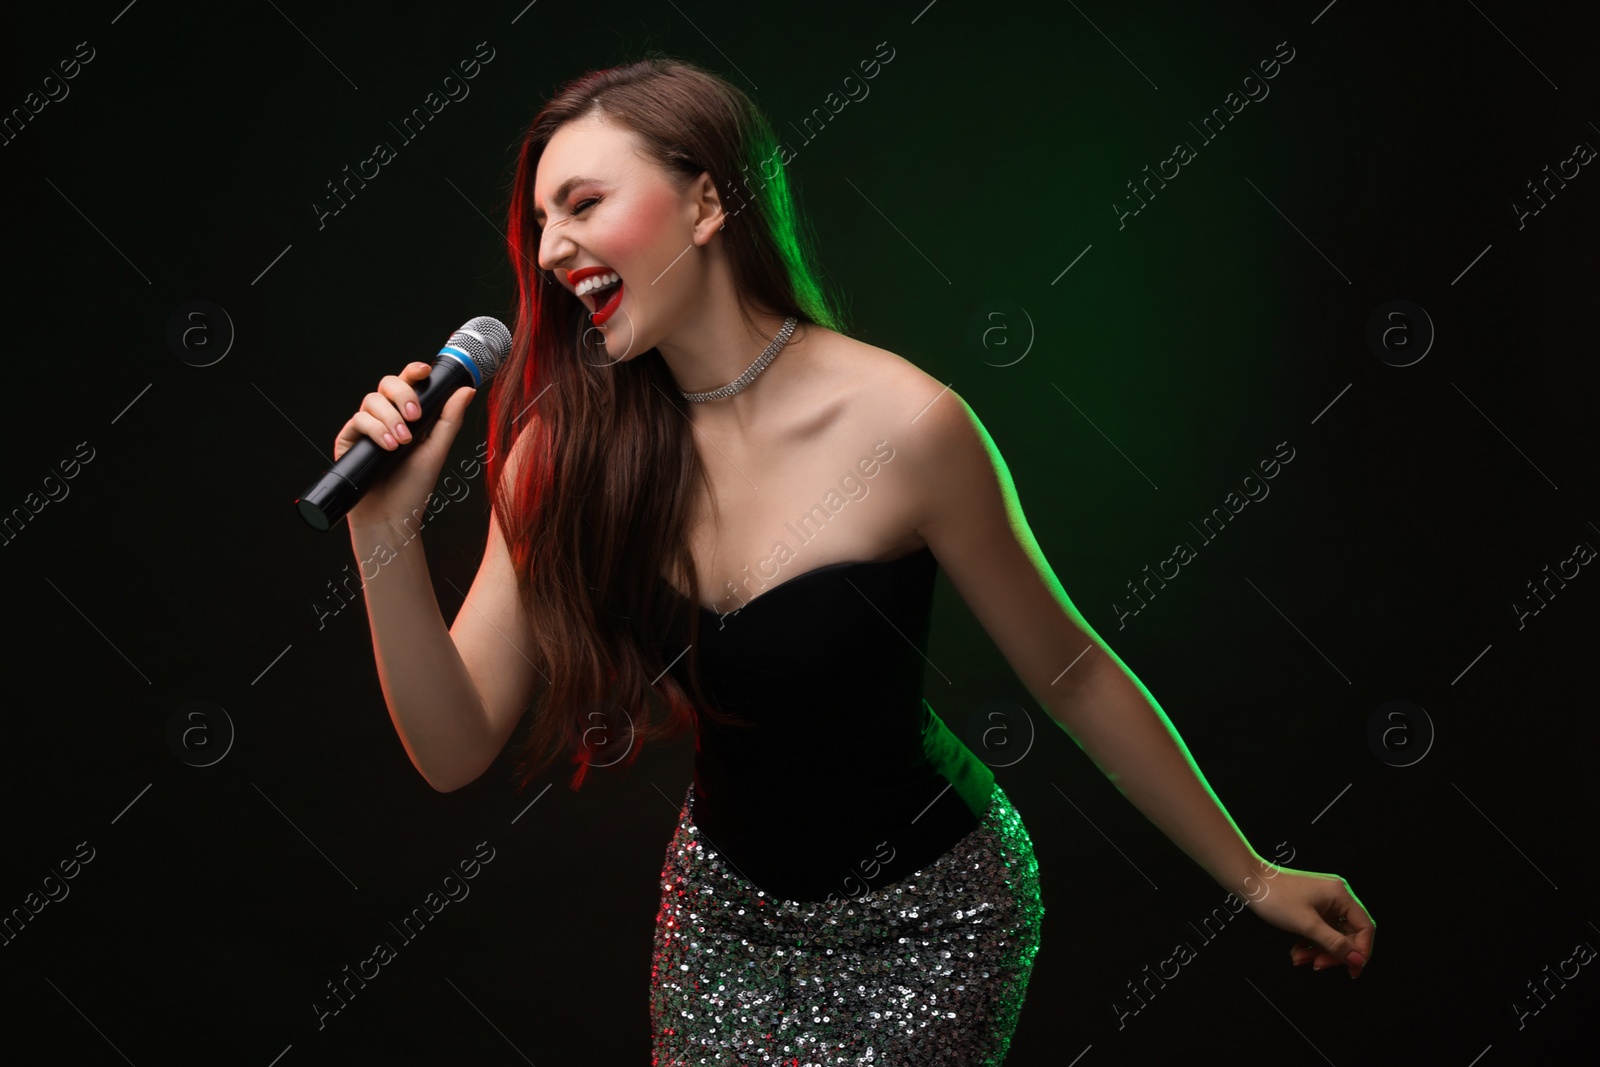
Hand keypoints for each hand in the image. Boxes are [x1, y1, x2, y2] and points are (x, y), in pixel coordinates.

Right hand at [333, 361, 477, 529]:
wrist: (391, 516)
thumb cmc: (414, 487)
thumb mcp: (437, 450)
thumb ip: (449, 419)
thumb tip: (467, 389)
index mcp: (408, 416)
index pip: (408, 384)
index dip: (413, 372)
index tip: (424, 371)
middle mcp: (386, 417)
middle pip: (387, 385)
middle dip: (403, 396)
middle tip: (415, 417)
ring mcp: (366, 428)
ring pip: (372, 401)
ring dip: (390, 418)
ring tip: (402, 443)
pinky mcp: (349, 440)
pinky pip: (358, 420)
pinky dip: (375, 429)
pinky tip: (388, 446)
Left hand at [1244, 863, 1374, 978]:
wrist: (1248, 882)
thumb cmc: (1275, 897)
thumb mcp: (1307, 925)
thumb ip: (1335, 943)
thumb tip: (1358, 960)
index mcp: (1341, 895)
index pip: (1365, 928)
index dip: (1361, 951)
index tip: (1351, 971)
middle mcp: (1336, 896)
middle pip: (1348, 933)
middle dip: (1333, 952)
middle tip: (1318, 966)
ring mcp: (1324, 901)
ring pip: (1332, 934)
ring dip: (1318, 950)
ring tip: (1299, 959)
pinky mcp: (1312, 907)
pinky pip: (1320, 930)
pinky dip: (1310, 943)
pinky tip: (1296, 951)